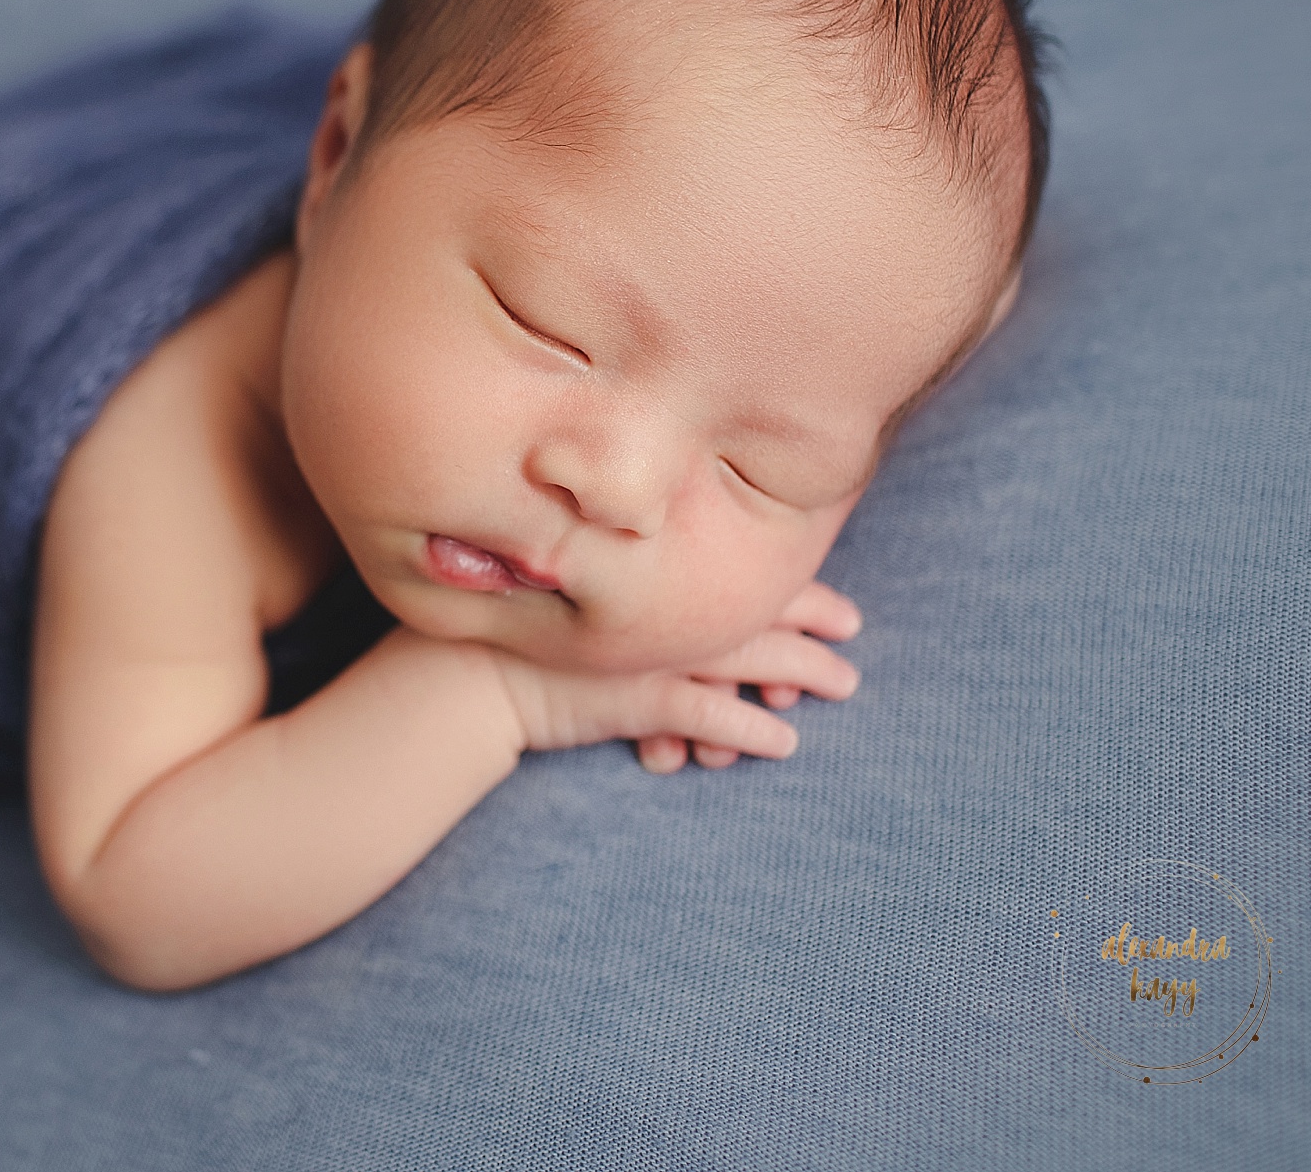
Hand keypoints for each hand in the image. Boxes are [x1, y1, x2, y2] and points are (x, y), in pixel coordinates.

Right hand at [487, 581, 860, 768]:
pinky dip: (753, 728)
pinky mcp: (642, 700)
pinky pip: (715, 714)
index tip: (819, 584)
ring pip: (753, 659)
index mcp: (645, 568)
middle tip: (852, 631)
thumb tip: (641, 581)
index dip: (781, 575)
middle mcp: (657, 604)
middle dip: (811, 618)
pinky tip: (784, 744)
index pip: (730, 566)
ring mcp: (654, 651)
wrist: (458, 672)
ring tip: (842, 685)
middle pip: (756, 605)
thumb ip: (607, 576)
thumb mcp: (560, 588)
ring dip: (803, 671)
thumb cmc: (501, 626)